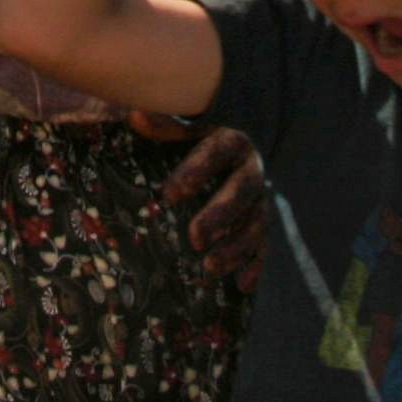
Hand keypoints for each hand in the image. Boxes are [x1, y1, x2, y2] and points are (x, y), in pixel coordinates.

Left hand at [163, 126, 268, 287]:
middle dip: (219, 215)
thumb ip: (166, 125)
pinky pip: (264, 243)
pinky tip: (243, 286)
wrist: (232, 146)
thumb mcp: (185, 126)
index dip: (196, 171)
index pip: (217, 151)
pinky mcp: (261, 220)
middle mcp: (251, 168)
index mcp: (232, 140)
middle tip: (193, 238)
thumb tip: (137, 115)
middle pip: (241, 191)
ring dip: (236, 246)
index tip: (169, 194)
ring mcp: (260, 197)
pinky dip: (256, 264)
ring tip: (210, 267)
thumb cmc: (196, 136)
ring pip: (255, 222)